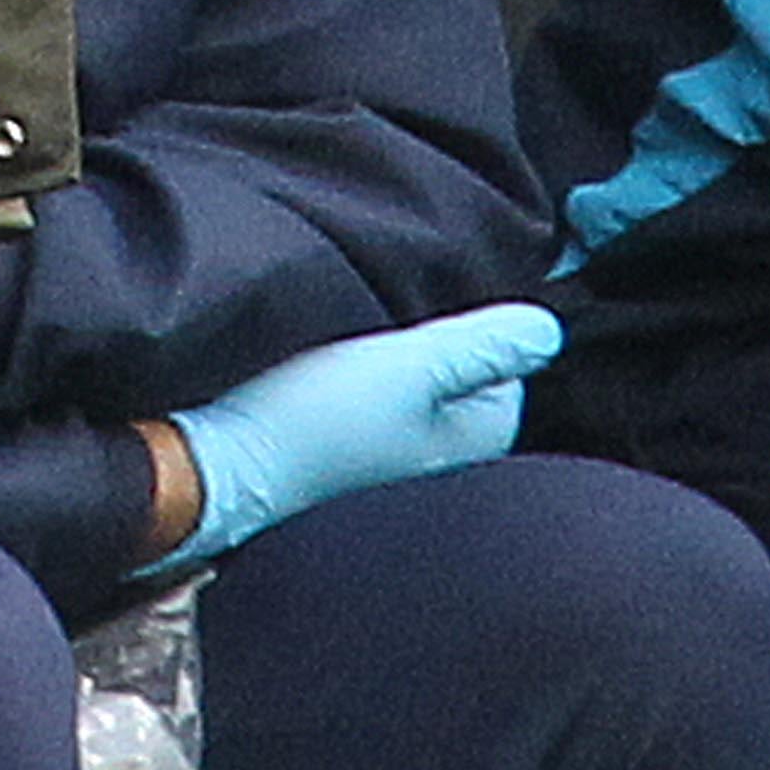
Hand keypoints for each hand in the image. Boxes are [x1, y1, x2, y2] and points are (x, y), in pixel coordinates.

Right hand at [151, 298, 561, 564]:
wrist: (217, 461)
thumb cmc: (314, 418)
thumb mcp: (407, 367)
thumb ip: (482, 346)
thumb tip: (552, 330)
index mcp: (479, 437)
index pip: (513, 360)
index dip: (481, 323)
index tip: (436, 308)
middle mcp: (450, 452)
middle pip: (470, 369)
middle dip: (444, 338)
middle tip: (393, 313)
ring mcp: (403, 450)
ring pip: (426, 378)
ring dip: (402, 350)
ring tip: (360, 335)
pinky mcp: (359, 443)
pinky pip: (388, 393)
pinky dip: (371, 369)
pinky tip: (338, 360)